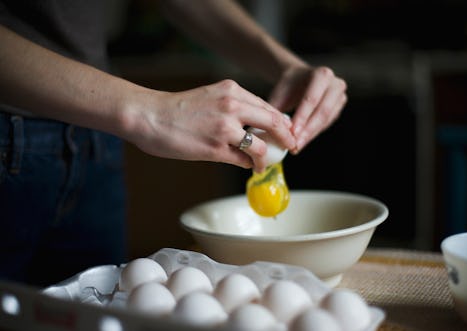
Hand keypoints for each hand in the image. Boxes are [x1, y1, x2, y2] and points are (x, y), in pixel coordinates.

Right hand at [127, 79, 295, 172]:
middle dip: (286, 138)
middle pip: (274, 123)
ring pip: (261, 146)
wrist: (148, 115)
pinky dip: (249, 165)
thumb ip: (232, 106)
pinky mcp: (216, 148)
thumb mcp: (210, 96)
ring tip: (263, 165)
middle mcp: (233, 106)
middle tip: (290, 148)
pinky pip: (243, 160)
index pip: (267, 107)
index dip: (281, 122)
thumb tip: (252, 126)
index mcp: (232, 90)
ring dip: (266, 158)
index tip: (286, 132)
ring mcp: (225, 128)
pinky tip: (248, 168)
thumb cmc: (175, 109)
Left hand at [268, 65, 346, 153]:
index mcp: (322, 74)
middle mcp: (335, 84)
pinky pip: (326, 124)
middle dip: (308, 130)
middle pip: (323, 111)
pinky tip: (302, 142)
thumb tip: (270, 130)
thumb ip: (276, 110)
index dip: (302, 117)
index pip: (312, 99)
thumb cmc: (287, 87)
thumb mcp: (280, 94)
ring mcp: (340, 97)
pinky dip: (313, 134)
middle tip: (295, 145)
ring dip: (311, 135)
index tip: (292, 133)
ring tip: (297, 147)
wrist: (299, 80)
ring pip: (326, 120)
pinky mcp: (338, 109)